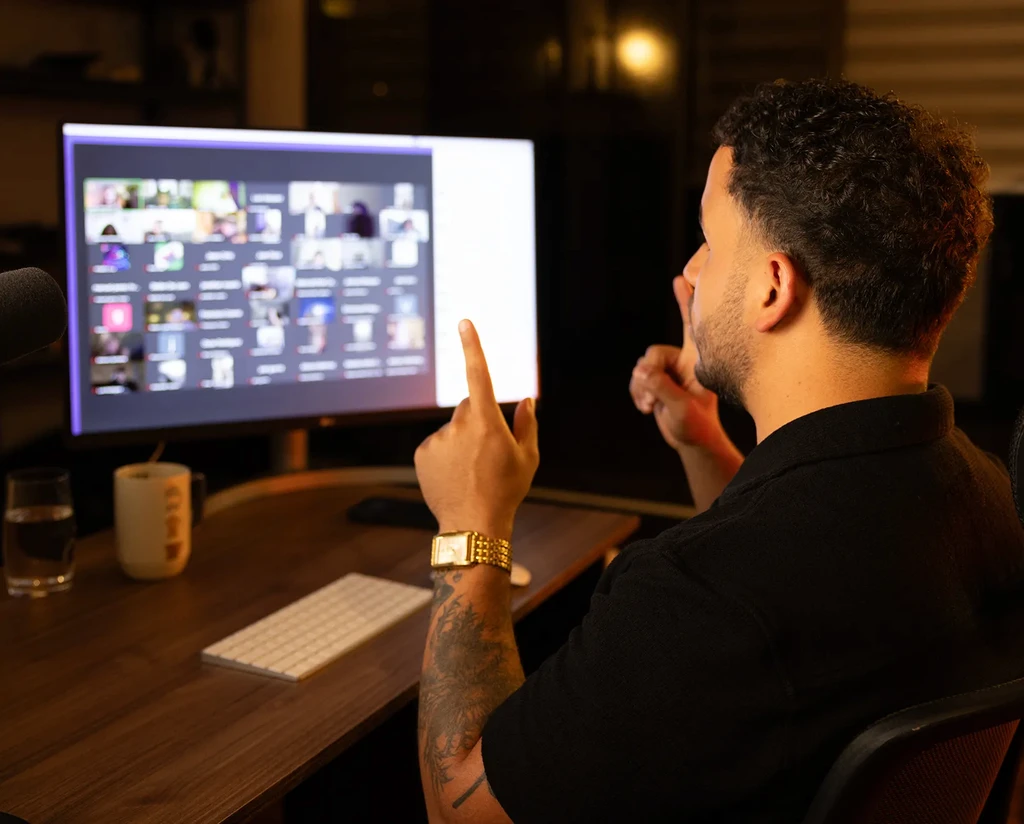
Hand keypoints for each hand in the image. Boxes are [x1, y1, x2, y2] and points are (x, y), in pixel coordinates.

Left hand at [415, 320, 538, 539]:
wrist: (473, 525)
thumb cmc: (506, 491)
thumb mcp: (528, 458)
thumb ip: (528, 424)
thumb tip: (526, 399)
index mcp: (486, 423)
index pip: (479, 375)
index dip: (472, 347)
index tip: (464, 323)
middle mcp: (459, 426)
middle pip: (469, 407)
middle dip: (478, 419)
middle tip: (488, 450)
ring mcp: (438, 440)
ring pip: (453, 428)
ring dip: (461, 440)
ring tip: (471, 471)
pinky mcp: (422, 453)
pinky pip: (437, 443)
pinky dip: (445, 454)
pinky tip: (454, 476)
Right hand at [629, 261, 722, 452]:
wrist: (691, 440)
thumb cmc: (696, 424)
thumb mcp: (681, 407)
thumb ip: (661, 387)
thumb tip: (640, 370)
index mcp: (697, 361)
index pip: (691, 326)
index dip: (685, 301)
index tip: (681, 277)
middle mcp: (682, 360)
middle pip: (653, 354)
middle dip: (649, 376)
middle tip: (653, 398)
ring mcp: (668, 371)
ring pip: (641, 367)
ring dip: (642, 389)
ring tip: (653, 406)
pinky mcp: (656, 381)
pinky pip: (636, 378)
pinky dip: (637, 393)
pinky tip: (647, 407)